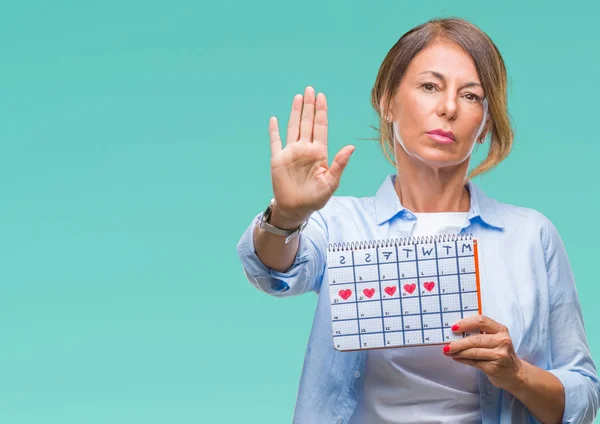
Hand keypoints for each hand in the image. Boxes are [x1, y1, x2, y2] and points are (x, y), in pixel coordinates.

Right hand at [269, 86, 354, 226]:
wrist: (296, 209)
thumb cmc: (316, 198)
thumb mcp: (331, 183)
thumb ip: (339, 164)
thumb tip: (351, 147)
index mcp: (319, 153)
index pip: (320, 127)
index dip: (321, 112)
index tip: (322, 97)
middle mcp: (305, 149)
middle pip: (307, 123)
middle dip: (309, 106)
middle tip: (310, 89)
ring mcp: (291, 153)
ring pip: (293, 127)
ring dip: (295, 113)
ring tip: (298, 97)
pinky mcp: (278, 160)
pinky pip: (275, 142)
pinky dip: (274, 131)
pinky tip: (274, 119)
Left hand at [444, 314, 524, 391]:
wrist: (515, 373)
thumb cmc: (500, 352)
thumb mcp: (494, 339)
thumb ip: (479, 333)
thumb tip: (455, 332)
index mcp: (501, 330)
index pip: (481, 321)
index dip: (466, 323)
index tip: (453, 328)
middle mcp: (502, 341)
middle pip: (475, 339)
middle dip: (458, 342)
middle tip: (446, 345)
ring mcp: (500, 355)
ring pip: (473, 352)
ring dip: (458, 352)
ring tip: (448, 351)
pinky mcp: (495, 368)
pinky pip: (474, 362)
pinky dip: (463, 360)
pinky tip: (456, 358)